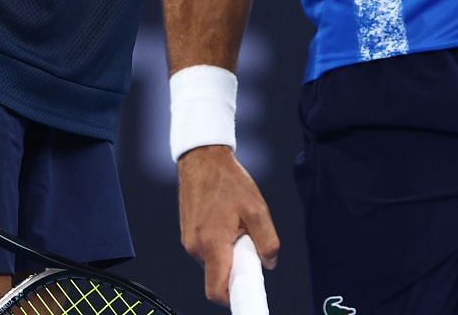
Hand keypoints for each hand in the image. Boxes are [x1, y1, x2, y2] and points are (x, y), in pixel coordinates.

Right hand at [178, 145, 279, 306]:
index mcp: (213, 244)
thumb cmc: (227, 180)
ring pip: (214, 262)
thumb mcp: (257, 208)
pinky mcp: (188, 235)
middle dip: (236, 268)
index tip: (248, 297)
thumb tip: (270, 262)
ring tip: (236, 225)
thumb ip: (267, 239)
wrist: (202, 159)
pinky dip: (219, 244)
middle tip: (248, 243)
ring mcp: (189, 242)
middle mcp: (196, 247)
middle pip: (218, 276)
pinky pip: (207, 250)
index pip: (217, 290)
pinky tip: (225, 220)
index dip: (235, 298)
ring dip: (228, 253)